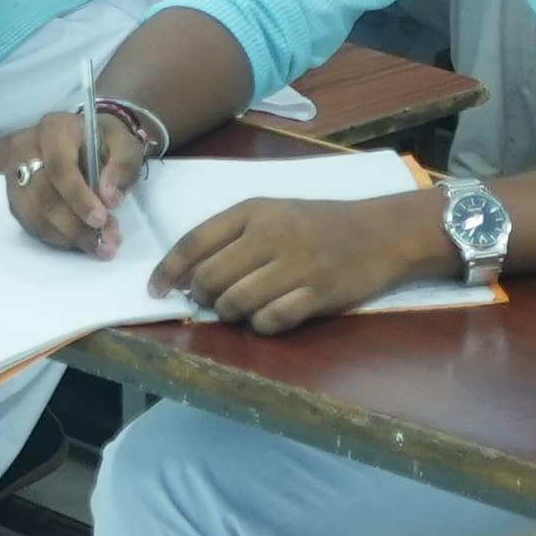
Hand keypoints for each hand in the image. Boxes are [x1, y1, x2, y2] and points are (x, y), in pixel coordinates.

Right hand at [4, 106, 145, 254]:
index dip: (78, 196)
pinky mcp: (15, 197)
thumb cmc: (106, 142)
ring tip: (99, 246)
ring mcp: (15, 174)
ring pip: (33, 214)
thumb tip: (109, 199)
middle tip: (105, 243)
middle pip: (42, 194)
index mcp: (54, 129)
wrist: (89, 142)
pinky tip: (80, 242)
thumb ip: (123, 166)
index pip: (58, 166)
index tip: (101, 219)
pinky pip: (30, 224)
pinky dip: (56, 239)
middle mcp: (26, 149)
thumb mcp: (125, 145)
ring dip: (67, 237)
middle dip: (75, 225)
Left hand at [158, 185, 444, 333]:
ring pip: (235, 302)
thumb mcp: (273, 213)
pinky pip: (270, 320)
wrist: (380, 232)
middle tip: (210, 301)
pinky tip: (269, 316)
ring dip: (229, 313)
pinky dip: (261, 325)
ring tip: (240, 308)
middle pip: (209, 278)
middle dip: (201, 297)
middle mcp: (270, 235)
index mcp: (253, 211)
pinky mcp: (316, 293)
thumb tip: (187, 276)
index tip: (154, 291)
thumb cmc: (318, 223)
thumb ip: (231, 237)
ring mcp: (295, 265)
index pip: (194, 242)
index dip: (167, 270)